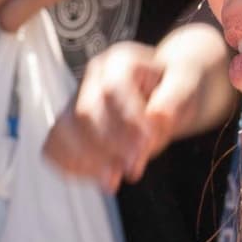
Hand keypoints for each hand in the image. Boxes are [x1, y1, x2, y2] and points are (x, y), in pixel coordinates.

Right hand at [46, 25, 232, 189]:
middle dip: (108, 146)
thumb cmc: (175, 87)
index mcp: (120, 60)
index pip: (114, 89)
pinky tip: (95, 177)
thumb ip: (174, 101)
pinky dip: (70, 165)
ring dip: (87, 161)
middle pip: (84, 112)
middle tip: (134, 171)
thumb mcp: (186, 87)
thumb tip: (159, 118)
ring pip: (63, 131)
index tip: (147, 145)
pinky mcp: (68, 124)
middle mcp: (92, 78)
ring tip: (113, 181)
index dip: (128, 120)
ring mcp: (75, 100)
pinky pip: (54, 146)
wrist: (164, 89)